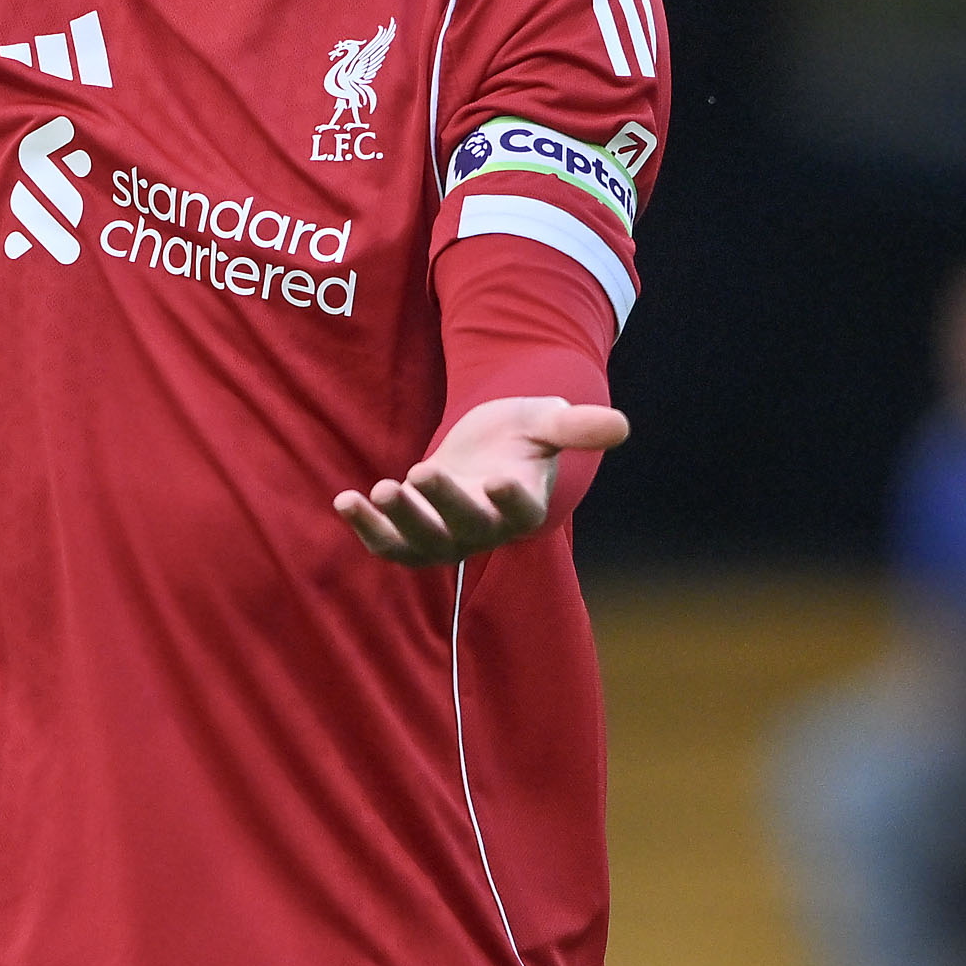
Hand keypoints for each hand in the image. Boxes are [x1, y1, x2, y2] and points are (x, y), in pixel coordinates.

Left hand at [332, 397, 627, 566]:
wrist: (485, 449)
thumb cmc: (520, 434)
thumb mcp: (546, 420)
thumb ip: (576, 427)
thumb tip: (621, 426)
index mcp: (524, 506)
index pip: (519, 511)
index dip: (510, 499)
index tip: (499, 479)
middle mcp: (486, 531)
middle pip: (466, 528)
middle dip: (442, 504)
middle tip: (420, 470)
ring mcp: (447, 538)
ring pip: (423, 544)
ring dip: (399, 522)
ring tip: (381, 489)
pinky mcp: (413, 536)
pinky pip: (389, 544)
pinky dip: (366, 527)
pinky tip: (344, 499)